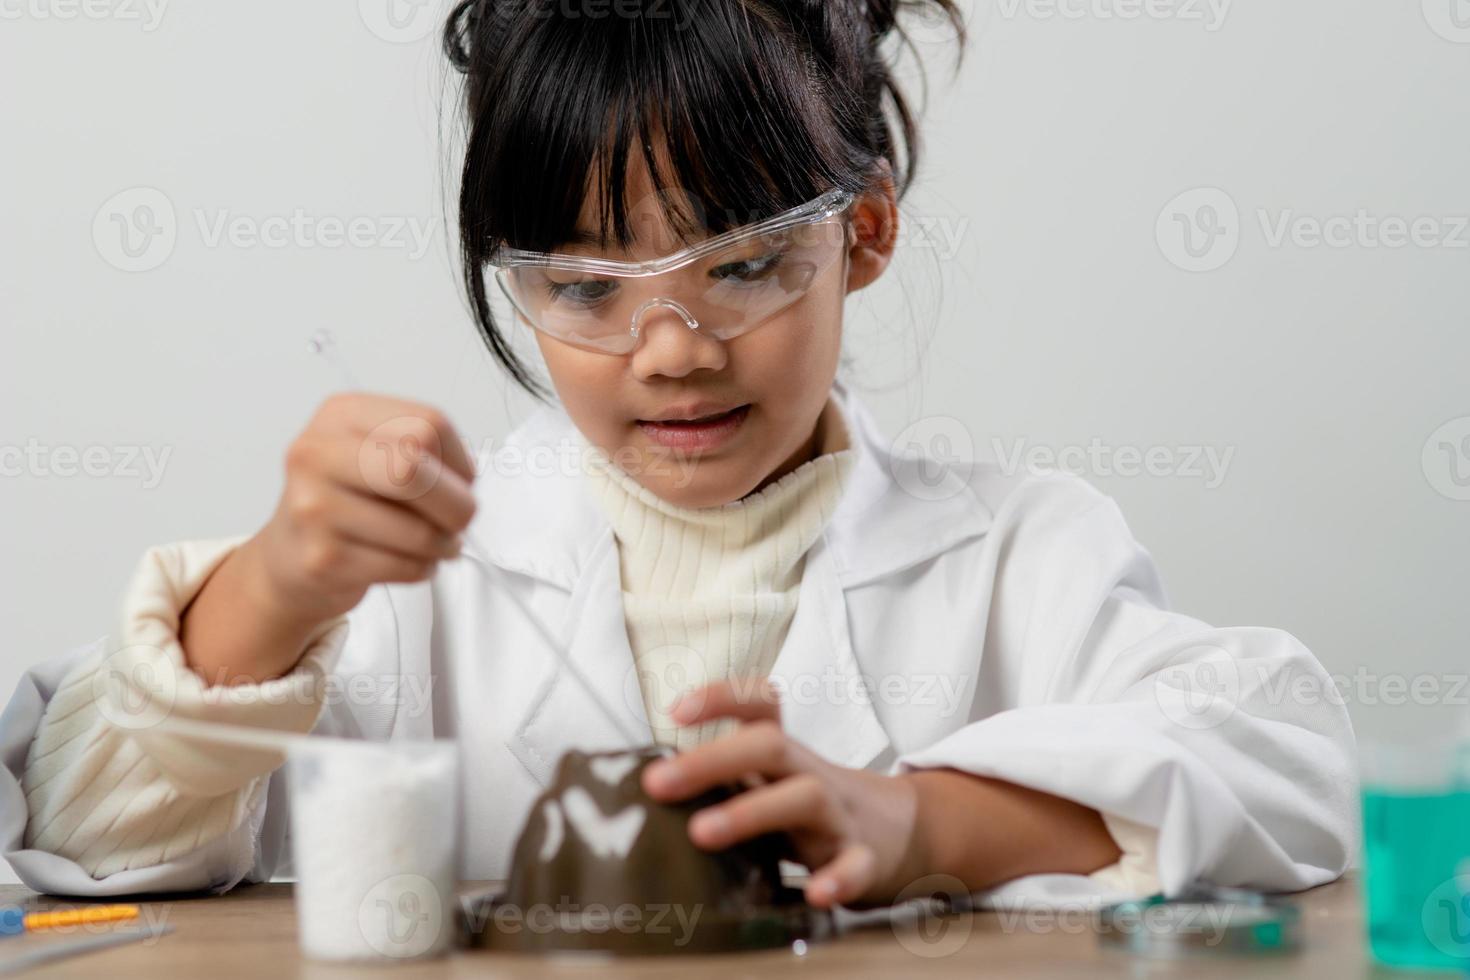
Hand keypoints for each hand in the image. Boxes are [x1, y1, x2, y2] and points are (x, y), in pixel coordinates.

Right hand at [181, 393, 476, 683]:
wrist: (286, 556)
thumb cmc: (345, 501)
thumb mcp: (371, 452)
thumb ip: (422, 452)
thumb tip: (467, 483)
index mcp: (340, 415)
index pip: (428, 424)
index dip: (460, 460)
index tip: (461, 481)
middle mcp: (317, 453)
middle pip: (413, 469)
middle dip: (456, 504)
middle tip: (460, 520)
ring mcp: (314, 507)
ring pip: (417, 530)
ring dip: (443, 545)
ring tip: (435, 544)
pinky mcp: (321, 558)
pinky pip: (403, 566)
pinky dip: (422, 568)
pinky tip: (408, 561)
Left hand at [640, 679, 922, 907]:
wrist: (906, 834)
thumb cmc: (815, 808)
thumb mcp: (774, 782)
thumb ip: (724, 778)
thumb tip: (641, 786)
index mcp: (785, 754)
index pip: (760, 704)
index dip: (721, 697)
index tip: (675, 711)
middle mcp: (811, 773)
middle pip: (770, 744)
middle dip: (712, 758)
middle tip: (658, 782)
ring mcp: (840, 815)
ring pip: (805, 796)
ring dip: (751, 811)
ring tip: (702, 832)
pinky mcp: (865, 858)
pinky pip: (855, 864)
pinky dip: (837, 878)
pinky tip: (815, 892)